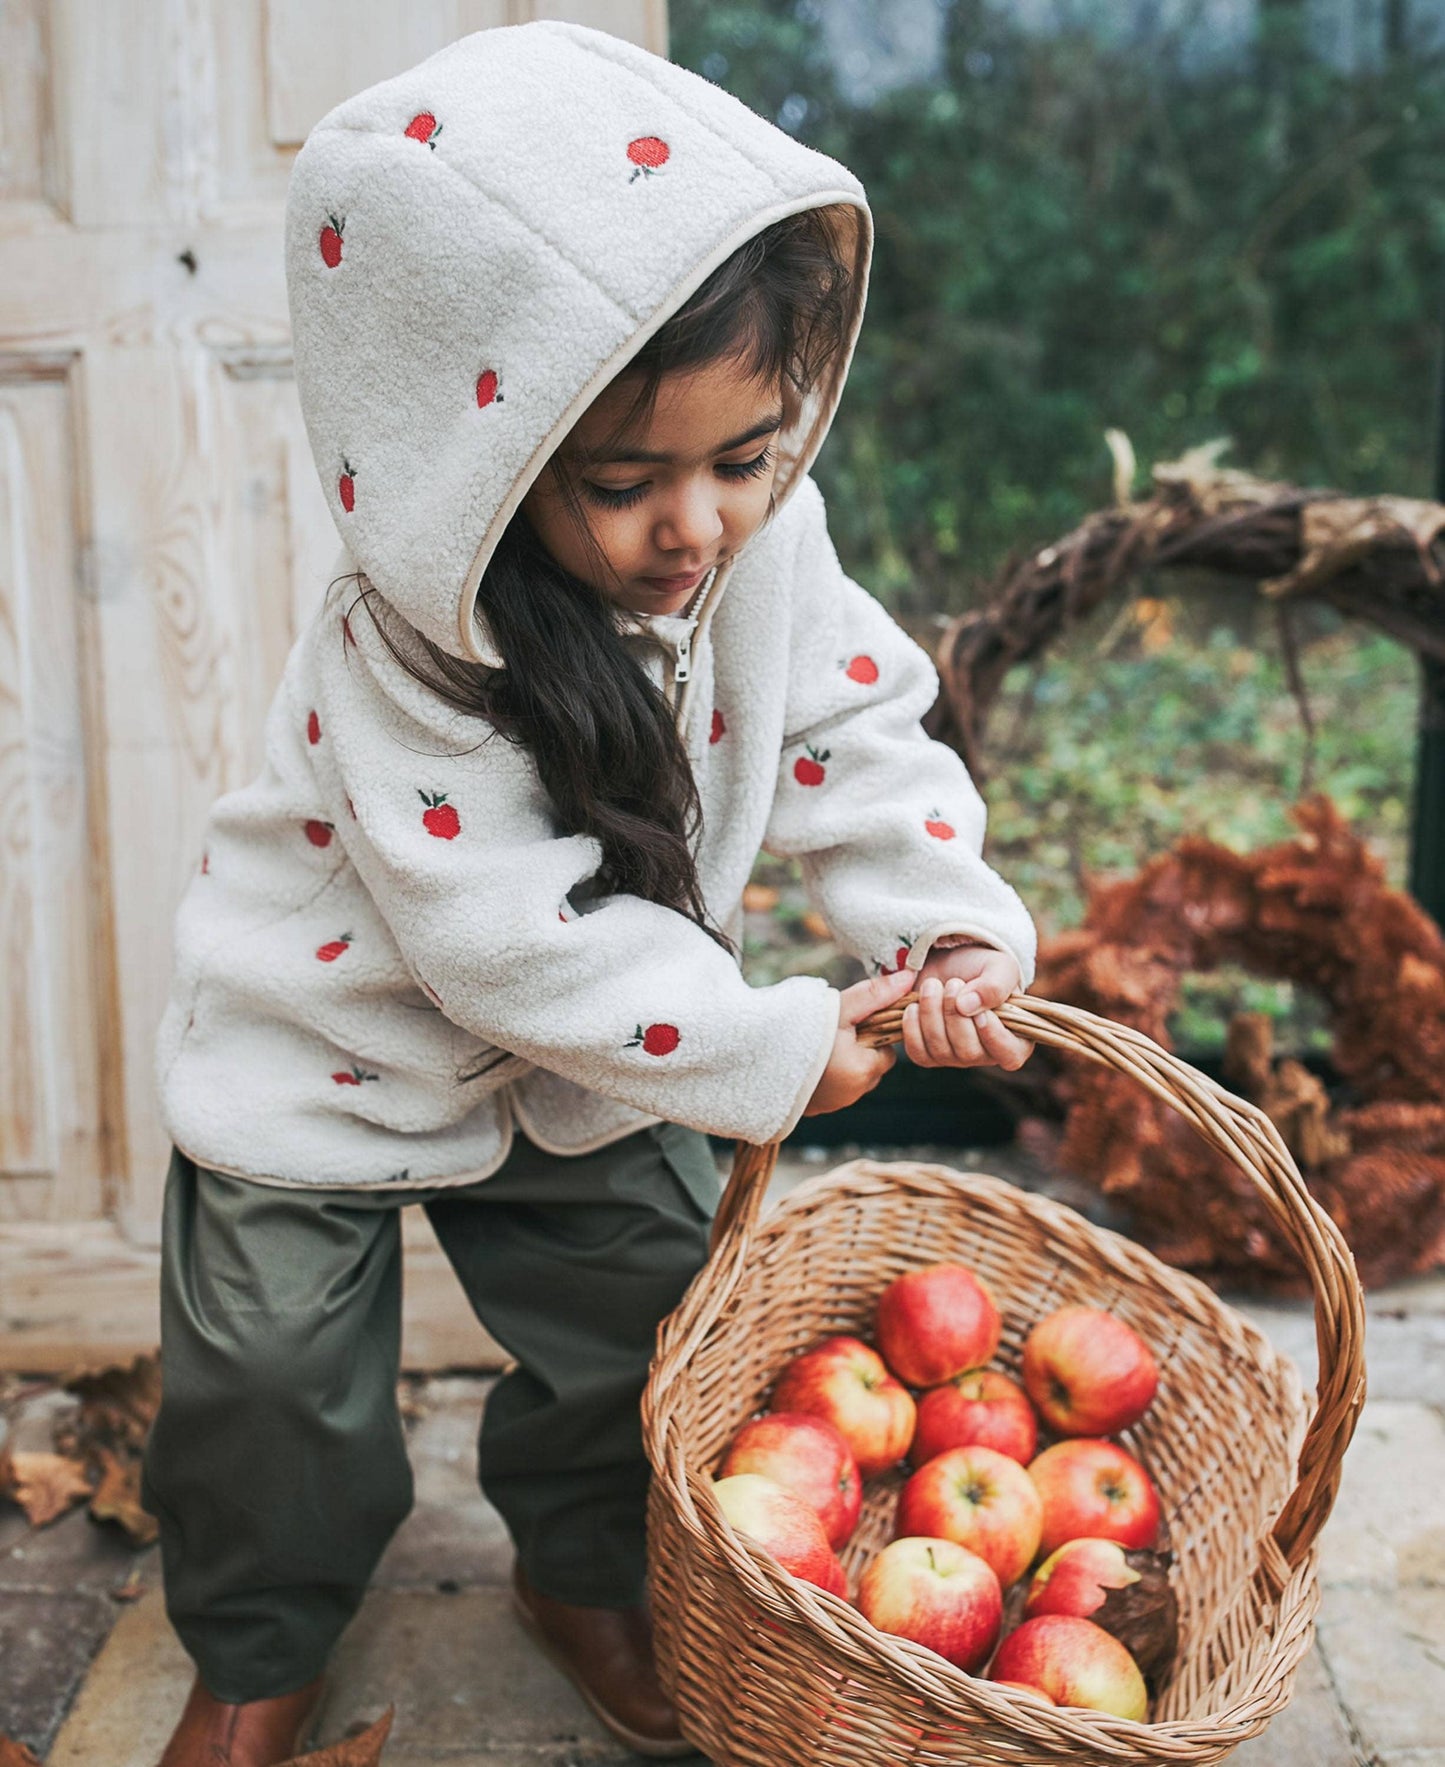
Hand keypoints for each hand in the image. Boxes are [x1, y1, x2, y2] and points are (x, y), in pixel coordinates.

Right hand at [804, 967, 913, 1116]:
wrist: (760, 1065)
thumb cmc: (802, 1034)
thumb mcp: (840, 1009)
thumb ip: (875, 994)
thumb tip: (908, 978)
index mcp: (865, 1070)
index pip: (885, 1049)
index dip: (870, 1032)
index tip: (849, 1024)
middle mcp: (854, 1093)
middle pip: (869, 1064)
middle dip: (857, 1049)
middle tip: (831, 1034)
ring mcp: (834, 1103)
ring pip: (852, 1076)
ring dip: (842, 1062)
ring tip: (817, 1046)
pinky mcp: (816, 1108)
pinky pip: (832, 1088)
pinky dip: (826, 1075)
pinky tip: (808, 1062)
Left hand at [902, 944, 1032, 1070]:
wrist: (950, 964)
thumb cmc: (983, 968)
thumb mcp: (999, 967)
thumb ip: (994, 985)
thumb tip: (967, 1007)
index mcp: (1014, 1038)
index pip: (1010, 1055)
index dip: (994, 1036)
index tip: (981, 1011)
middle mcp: (986, 1054)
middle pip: (969, 1052)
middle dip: (955, 1015)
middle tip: (952, 983)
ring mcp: (956, 1058)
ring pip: (941, 1051)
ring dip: (932, 1014)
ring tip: (933, 985)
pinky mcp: (929, 1055)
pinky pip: (918, 1053)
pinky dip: (912, 1027)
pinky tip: (914, 1005)